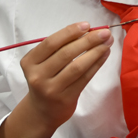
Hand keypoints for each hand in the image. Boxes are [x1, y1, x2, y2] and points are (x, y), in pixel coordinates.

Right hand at [0, 22, 112, 137]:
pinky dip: (96, 64)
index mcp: (30, 62)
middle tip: (104, 32)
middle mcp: (38, 76)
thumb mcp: (42, 63)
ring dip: (95, 52)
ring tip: (107, 42)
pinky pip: (84, 78)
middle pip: (65, 54)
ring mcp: (52, 89)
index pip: (51, 43)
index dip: (70, 32)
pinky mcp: (66, 99)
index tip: (86, 25)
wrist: (42, 112)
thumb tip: (87, 30)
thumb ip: (59, 48)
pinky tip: (104, 55)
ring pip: (77, 66)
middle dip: (88, 40)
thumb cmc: (45, 79)